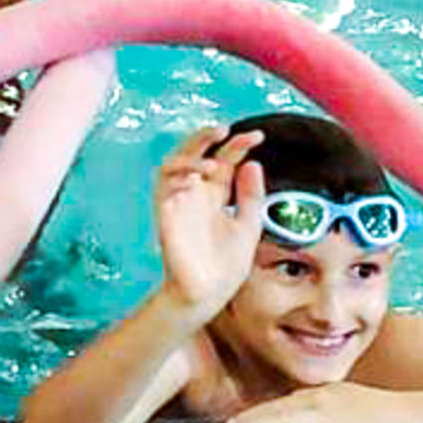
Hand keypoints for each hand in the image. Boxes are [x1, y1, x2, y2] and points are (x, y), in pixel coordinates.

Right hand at [153, 127, 266, 318]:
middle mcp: (195, 194)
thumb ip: (250, 195)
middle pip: (194, 153)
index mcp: (215, 195)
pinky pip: (164, 189)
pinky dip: (178, 179)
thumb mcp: (248, 225)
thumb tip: (253, 163)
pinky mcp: (166, 216)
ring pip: (173, 165)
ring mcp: (179, 203)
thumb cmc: (226, 265)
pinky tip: (194, 181)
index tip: (257, 136)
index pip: (223, 160)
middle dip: (206, 138)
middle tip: (224, 129)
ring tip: (211, 164)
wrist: (209, 293)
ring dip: (189, 157)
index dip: (237, 144)